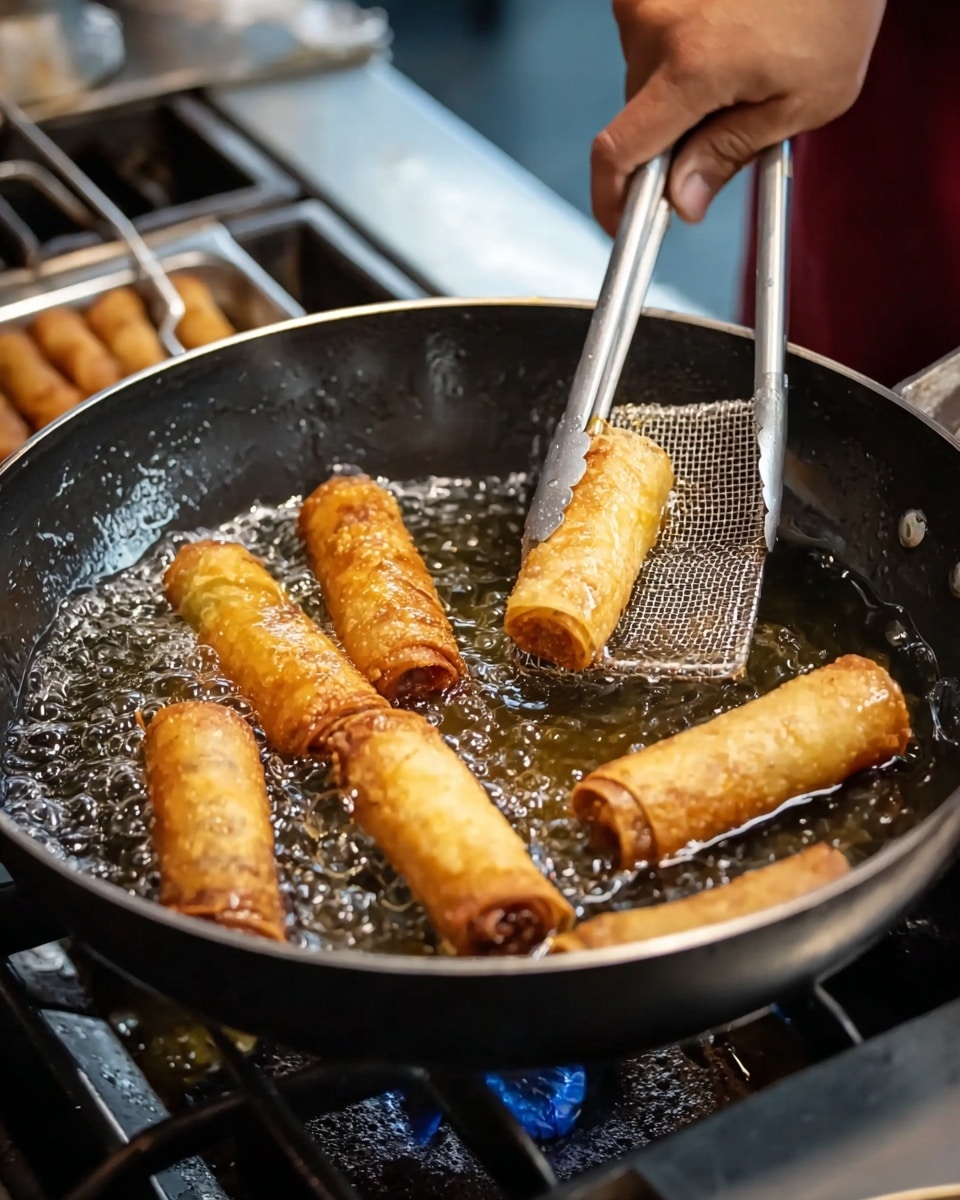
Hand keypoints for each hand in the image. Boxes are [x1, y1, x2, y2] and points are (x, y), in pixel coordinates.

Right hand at [592, 0, 886, 233]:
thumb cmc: (837, 1)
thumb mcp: (805, 98)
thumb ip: (731, 152)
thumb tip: (683, 202)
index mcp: (691, 66)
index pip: (618, 152)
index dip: (610, 199)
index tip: (620, 222)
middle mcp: (655, 23)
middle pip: (637, 112)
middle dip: (673, 130)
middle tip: (731, 114)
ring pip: (644, 73)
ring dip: (680, 82)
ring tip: (741, 53)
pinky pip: (650, 33)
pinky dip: (680, 45)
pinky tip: (726, 28)